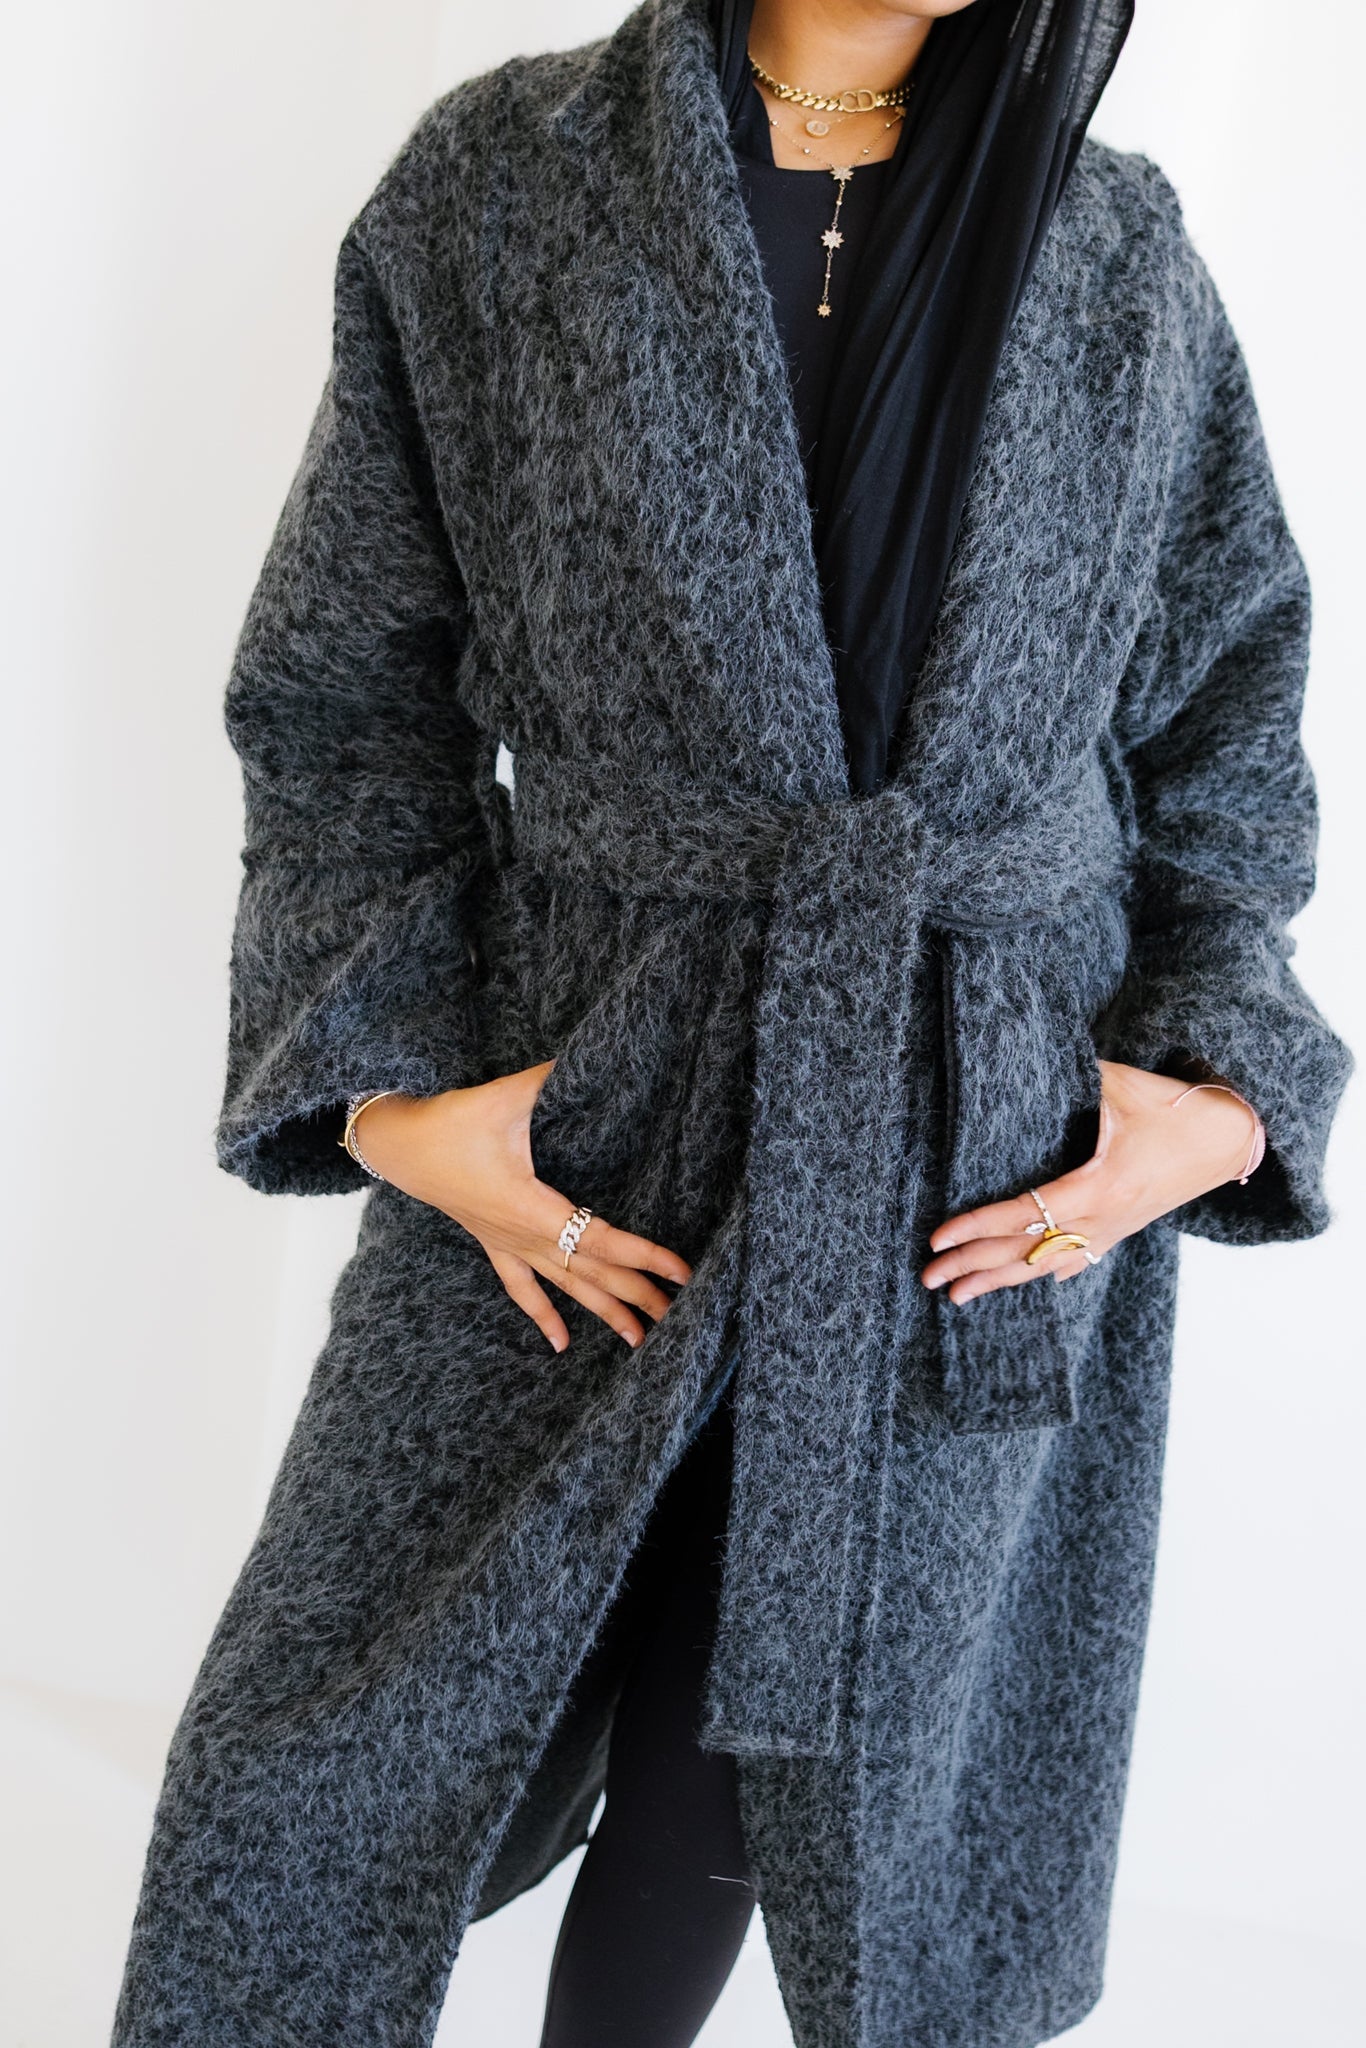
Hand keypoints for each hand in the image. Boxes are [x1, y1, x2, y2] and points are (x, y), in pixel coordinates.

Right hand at [351, 1067, 691, 1352]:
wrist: (400, 1145)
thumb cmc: (451, 1123)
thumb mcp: (505, 1098)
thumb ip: (552, 1082)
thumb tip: (596, 1059)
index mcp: (531, 1207)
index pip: (600, 1238)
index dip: (643, 1255)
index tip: (680, 1270)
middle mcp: (523, 1236)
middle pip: (590, 1273)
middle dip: (636, 1294)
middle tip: (679, 1316)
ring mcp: (507, 1245)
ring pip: (564, 1287)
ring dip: (604, 1313)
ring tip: (640, 1341)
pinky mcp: (494, 1243)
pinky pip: (522, 1288)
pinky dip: (544, 1316)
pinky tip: (561, 1343)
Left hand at [920, 1059, 1261, 1304]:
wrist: (1232, 1136)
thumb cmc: (1173, 1106)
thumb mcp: (1117, 1085)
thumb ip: (1068, 1079)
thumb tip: (1018, 1058)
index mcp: (1098, 1186)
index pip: (1023, 1214)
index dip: (976, 1227)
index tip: (938, 1238)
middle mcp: (1103, 1219)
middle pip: (1025, 1252)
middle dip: (973, 1265)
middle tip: (928, 1278)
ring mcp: (1113, 1231)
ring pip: (1046, 1266)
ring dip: (999, 1281)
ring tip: (957, 1296)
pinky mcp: (1123, 1231)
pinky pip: (1078, 1260)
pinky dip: (1045, 1272)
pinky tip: (1025, 1281)